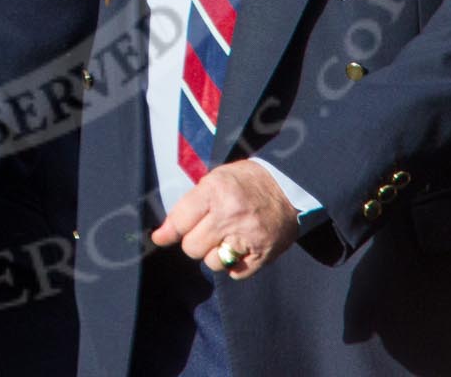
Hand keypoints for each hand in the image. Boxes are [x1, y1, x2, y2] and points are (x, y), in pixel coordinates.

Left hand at [150, 160, 299, 279]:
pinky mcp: (263, 255)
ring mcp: (248, 237)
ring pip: (212, 263)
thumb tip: (164, 233)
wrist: (290, 187)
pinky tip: (239, 247)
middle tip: (206, 230)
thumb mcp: (217, 178)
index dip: (168, 232)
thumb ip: (191, 203)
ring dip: (213, 254)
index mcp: (216, 191)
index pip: (181, 221)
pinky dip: (233, 264)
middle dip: (194, 241)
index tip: (160, 238)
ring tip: (225, 238)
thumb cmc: (247, 181)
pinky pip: (235, 273)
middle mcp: (231, 215)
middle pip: (192, 247)